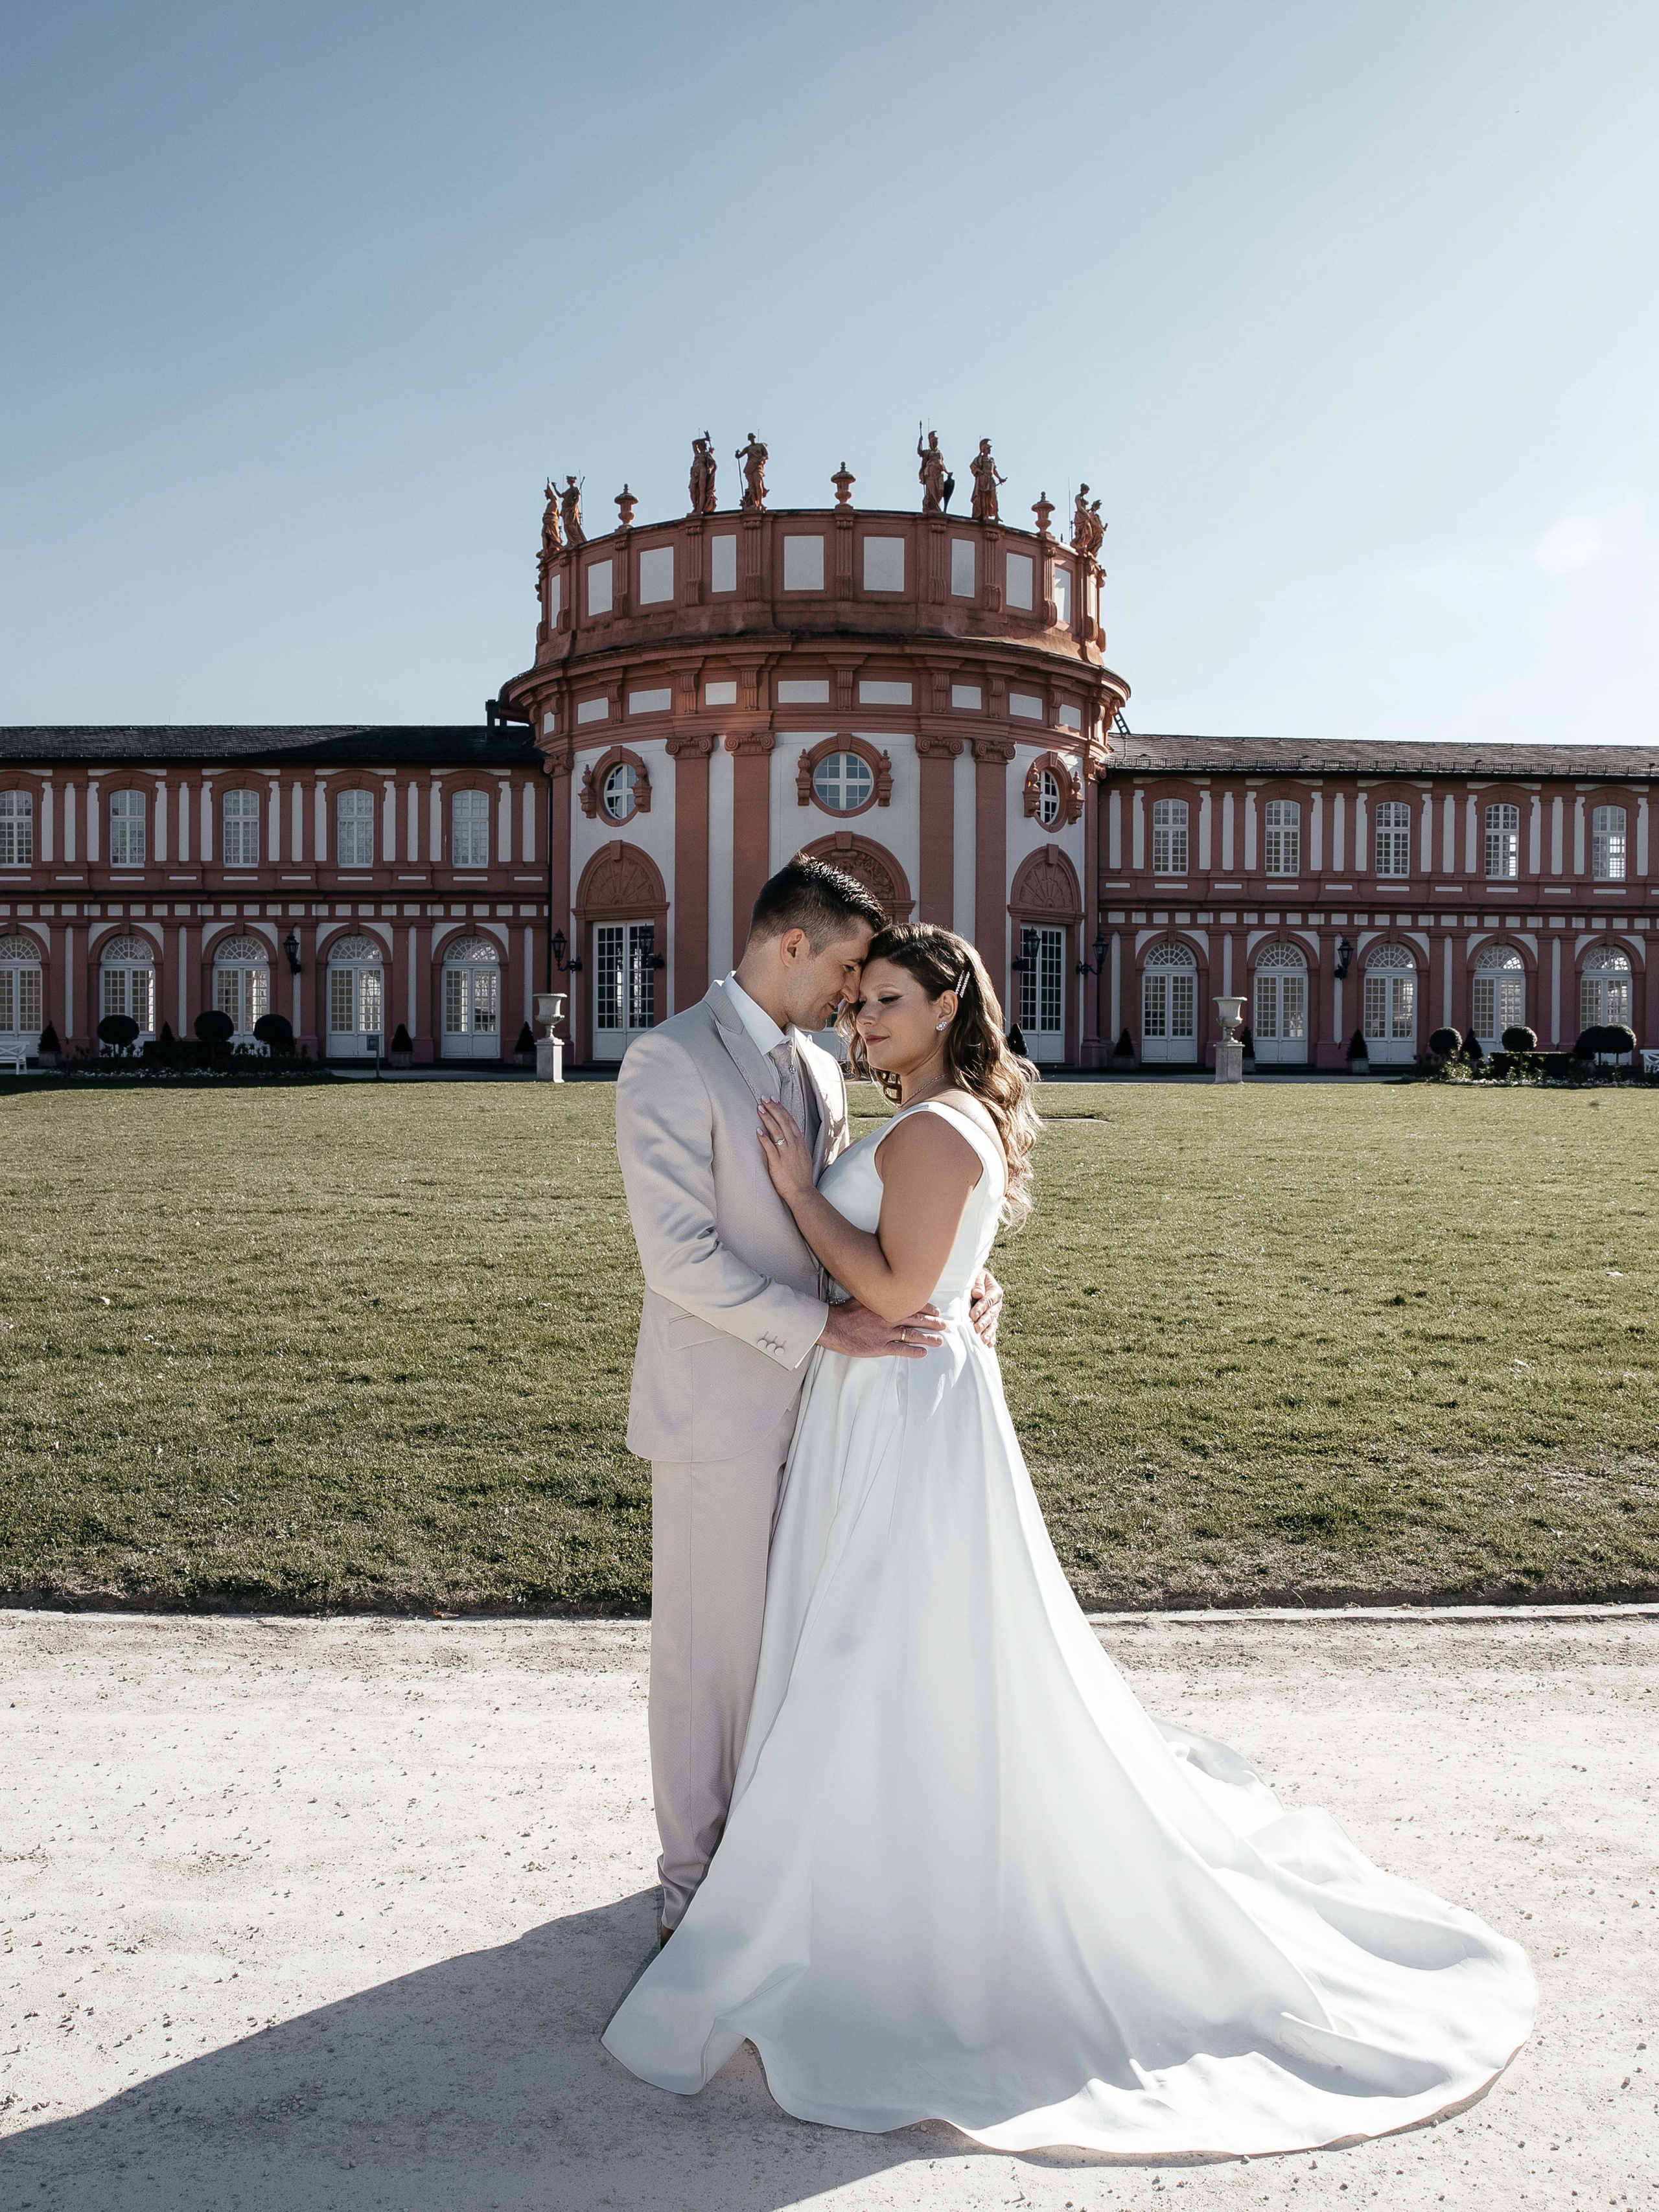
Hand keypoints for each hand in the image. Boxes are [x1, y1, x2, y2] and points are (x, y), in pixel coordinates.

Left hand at [757, 1097, 814, 1203]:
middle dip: (773, 1108)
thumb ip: (796, 1144)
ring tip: (760, 1108)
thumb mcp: (802, 1155)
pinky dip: (764, 1138)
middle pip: (783, 1122)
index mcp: (799, 1142)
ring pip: (777, 1131)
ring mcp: (786, 1153)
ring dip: (767, 1118)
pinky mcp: (777, 1162)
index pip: (790, 1121)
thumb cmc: (801, 1176)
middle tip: (764, 1099)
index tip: (774, 1100)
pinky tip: (758, 1130)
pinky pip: (770, 1148)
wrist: (802, 1192)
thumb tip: (789, 1135)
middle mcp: (794, 1145)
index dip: (781, 1109)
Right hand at [820, 1300, 945, 1360]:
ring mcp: (885, 1333)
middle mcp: (889, 1318)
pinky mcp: (880, 1347)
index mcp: (886, 1305)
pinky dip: (913, 1351)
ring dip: (928, 1338)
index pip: (912, 1305)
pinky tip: (922, 1353)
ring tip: (939, 1340)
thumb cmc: (845, 1311)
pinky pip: (900, 1349)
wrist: (833, 1326)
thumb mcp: (863, 1296)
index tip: (936, 1310)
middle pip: (916, 1320)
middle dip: (932, 1322)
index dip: (926, 1308)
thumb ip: (877, 1295)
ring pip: (912, 1335)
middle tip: (943, 1324)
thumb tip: (886, 1288)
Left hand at [969, 1268, 1002, 1349]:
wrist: (974, 1282)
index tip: (973, 1315)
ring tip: (982, 1340)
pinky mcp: (991, 1322)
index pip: (988, 1300)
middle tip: (976, 1329)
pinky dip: (991, 1337)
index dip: (981, 1307)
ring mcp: (994, 1314)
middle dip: (983, 1322)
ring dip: (988, 1333)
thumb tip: (978, 1294)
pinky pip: (992, 1330)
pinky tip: (988, 1345)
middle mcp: (997, 1304)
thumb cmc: (973, 1278)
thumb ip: (977, 1284)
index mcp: (995, 1291)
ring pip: (992, 1324)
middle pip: (991, 1314)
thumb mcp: (976, 1276)